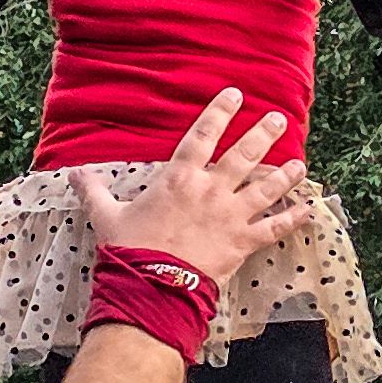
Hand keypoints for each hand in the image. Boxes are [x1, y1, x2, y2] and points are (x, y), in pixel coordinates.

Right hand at [86, 89, 313, 287]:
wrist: (150, 287)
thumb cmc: (128, 250)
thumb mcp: (106, 216)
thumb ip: (94, 191)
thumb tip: (73, 174)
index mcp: (179, 178)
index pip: (203, 135)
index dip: (220, 112)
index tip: (235, 95)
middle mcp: (210, 190)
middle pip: (243, 155)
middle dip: (263, 134)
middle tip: (278, 119)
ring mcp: (230, 216)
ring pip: (266, 188)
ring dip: (285, 175)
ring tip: (300, 164)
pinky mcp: (243, 243)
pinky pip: (274, 228)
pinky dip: (293, 219)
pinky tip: (308, 211)